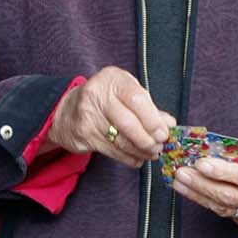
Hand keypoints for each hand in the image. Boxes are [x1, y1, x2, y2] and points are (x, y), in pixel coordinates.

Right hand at [43, 66, 173, 168]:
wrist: (68, 110)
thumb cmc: (105, 99)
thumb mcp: (126, 93)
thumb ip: (148, 107)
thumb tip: (169, 124)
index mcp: (113, 79)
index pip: (137, 99)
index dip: (153, 120)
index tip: (164, 133)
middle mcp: (97, 95)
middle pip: (128, 123)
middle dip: (147, 139)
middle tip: (159, 147)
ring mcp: (88, 116)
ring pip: (121, 140)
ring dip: (140, 151)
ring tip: (152, 153)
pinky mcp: (84, 135)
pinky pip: (112, 151)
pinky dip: (129, 158)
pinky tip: (138, 158)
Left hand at [171, 143, 237, 232]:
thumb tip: (207, 151)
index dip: (221, 172)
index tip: (200, 164)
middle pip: (230, 197)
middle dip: (201, 184)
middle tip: (181, 173)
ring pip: (224, 208)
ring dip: (198, 195)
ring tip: (181, 182)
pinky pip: (226, 215)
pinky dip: (208, 202)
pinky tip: (194, 192)